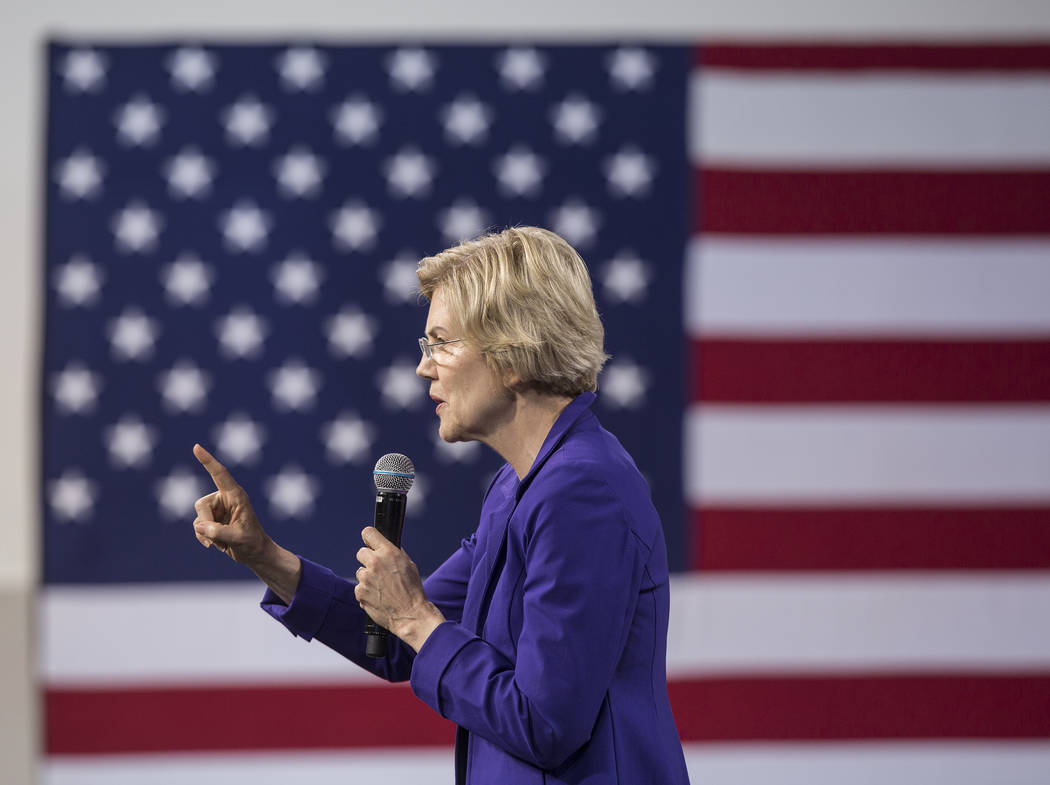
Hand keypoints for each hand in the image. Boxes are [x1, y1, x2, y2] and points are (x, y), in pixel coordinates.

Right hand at [191, 443, 270, 567]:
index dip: (208, 460)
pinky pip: (198, 526)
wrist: (254, 554)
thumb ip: (218, 531)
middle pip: (201, 504)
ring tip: (221, 542)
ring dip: (206, 533)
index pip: (219, 474)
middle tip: (216, 538)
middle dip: (205, 522)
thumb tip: (199, 526)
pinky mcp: (212, 520)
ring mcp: (217, 509)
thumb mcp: (238, 538)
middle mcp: (225, 499)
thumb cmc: (252, 542)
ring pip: (198, 517)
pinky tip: (215, 545)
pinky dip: (203, 537)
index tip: (196, 447)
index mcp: (236, 495)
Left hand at [354, 526, 444, 651]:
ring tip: (382, 587)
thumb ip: (396, 554)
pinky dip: (366, 591)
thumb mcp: (409, 565)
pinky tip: (378, 597)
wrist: (410, 614)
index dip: (369, 538)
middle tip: (378, 570)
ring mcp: (366, 578)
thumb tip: (387, 548)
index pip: (369, 533)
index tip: (370, 542)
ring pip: (360, 572)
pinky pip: (359, 587)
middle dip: (368, 560)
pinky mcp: (360, 592)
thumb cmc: (413, 590)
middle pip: (361, 552)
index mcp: (388, 553)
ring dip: (368, 578)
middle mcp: (375, 563)